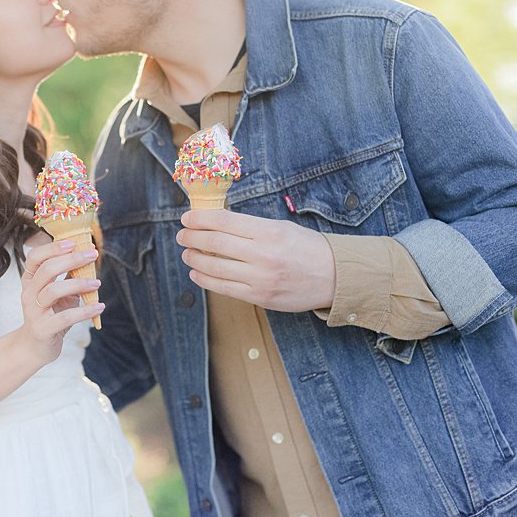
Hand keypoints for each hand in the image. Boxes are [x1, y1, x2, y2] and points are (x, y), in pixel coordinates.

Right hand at [18, 239, 104, 364]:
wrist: (35, 347)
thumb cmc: (49, 315)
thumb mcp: (57, 293)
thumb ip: (68, 276)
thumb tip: (86, 255)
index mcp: (30, 281)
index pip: (35, 258)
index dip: (52, 248)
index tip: (73, 242)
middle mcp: (29, 293)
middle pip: (47, 270)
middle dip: (71, 260)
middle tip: (92, 255)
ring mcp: (34, 311)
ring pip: (54, 290)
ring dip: (79, 283)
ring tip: (97, 283)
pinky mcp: (43, 329)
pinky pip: (65, 317)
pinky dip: (85, 311)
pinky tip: (99, 306)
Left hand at [177, 209, 335, 311]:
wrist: (334, 277)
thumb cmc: (306, 248)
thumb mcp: (280, 227)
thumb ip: (249, 227)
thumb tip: (214, 224)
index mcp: (268, 232)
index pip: (223, 221)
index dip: (199, 219)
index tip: (187, 218)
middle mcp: (263, 255)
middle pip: (214, 243)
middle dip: (191, 238)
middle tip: (182, 235)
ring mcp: (260, 278)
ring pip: (214, 267)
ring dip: (194, 259)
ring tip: (187, 253)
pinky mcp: (260, 297)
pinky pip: (223, 288)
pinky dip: (205, 279)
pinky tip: (197, 272)